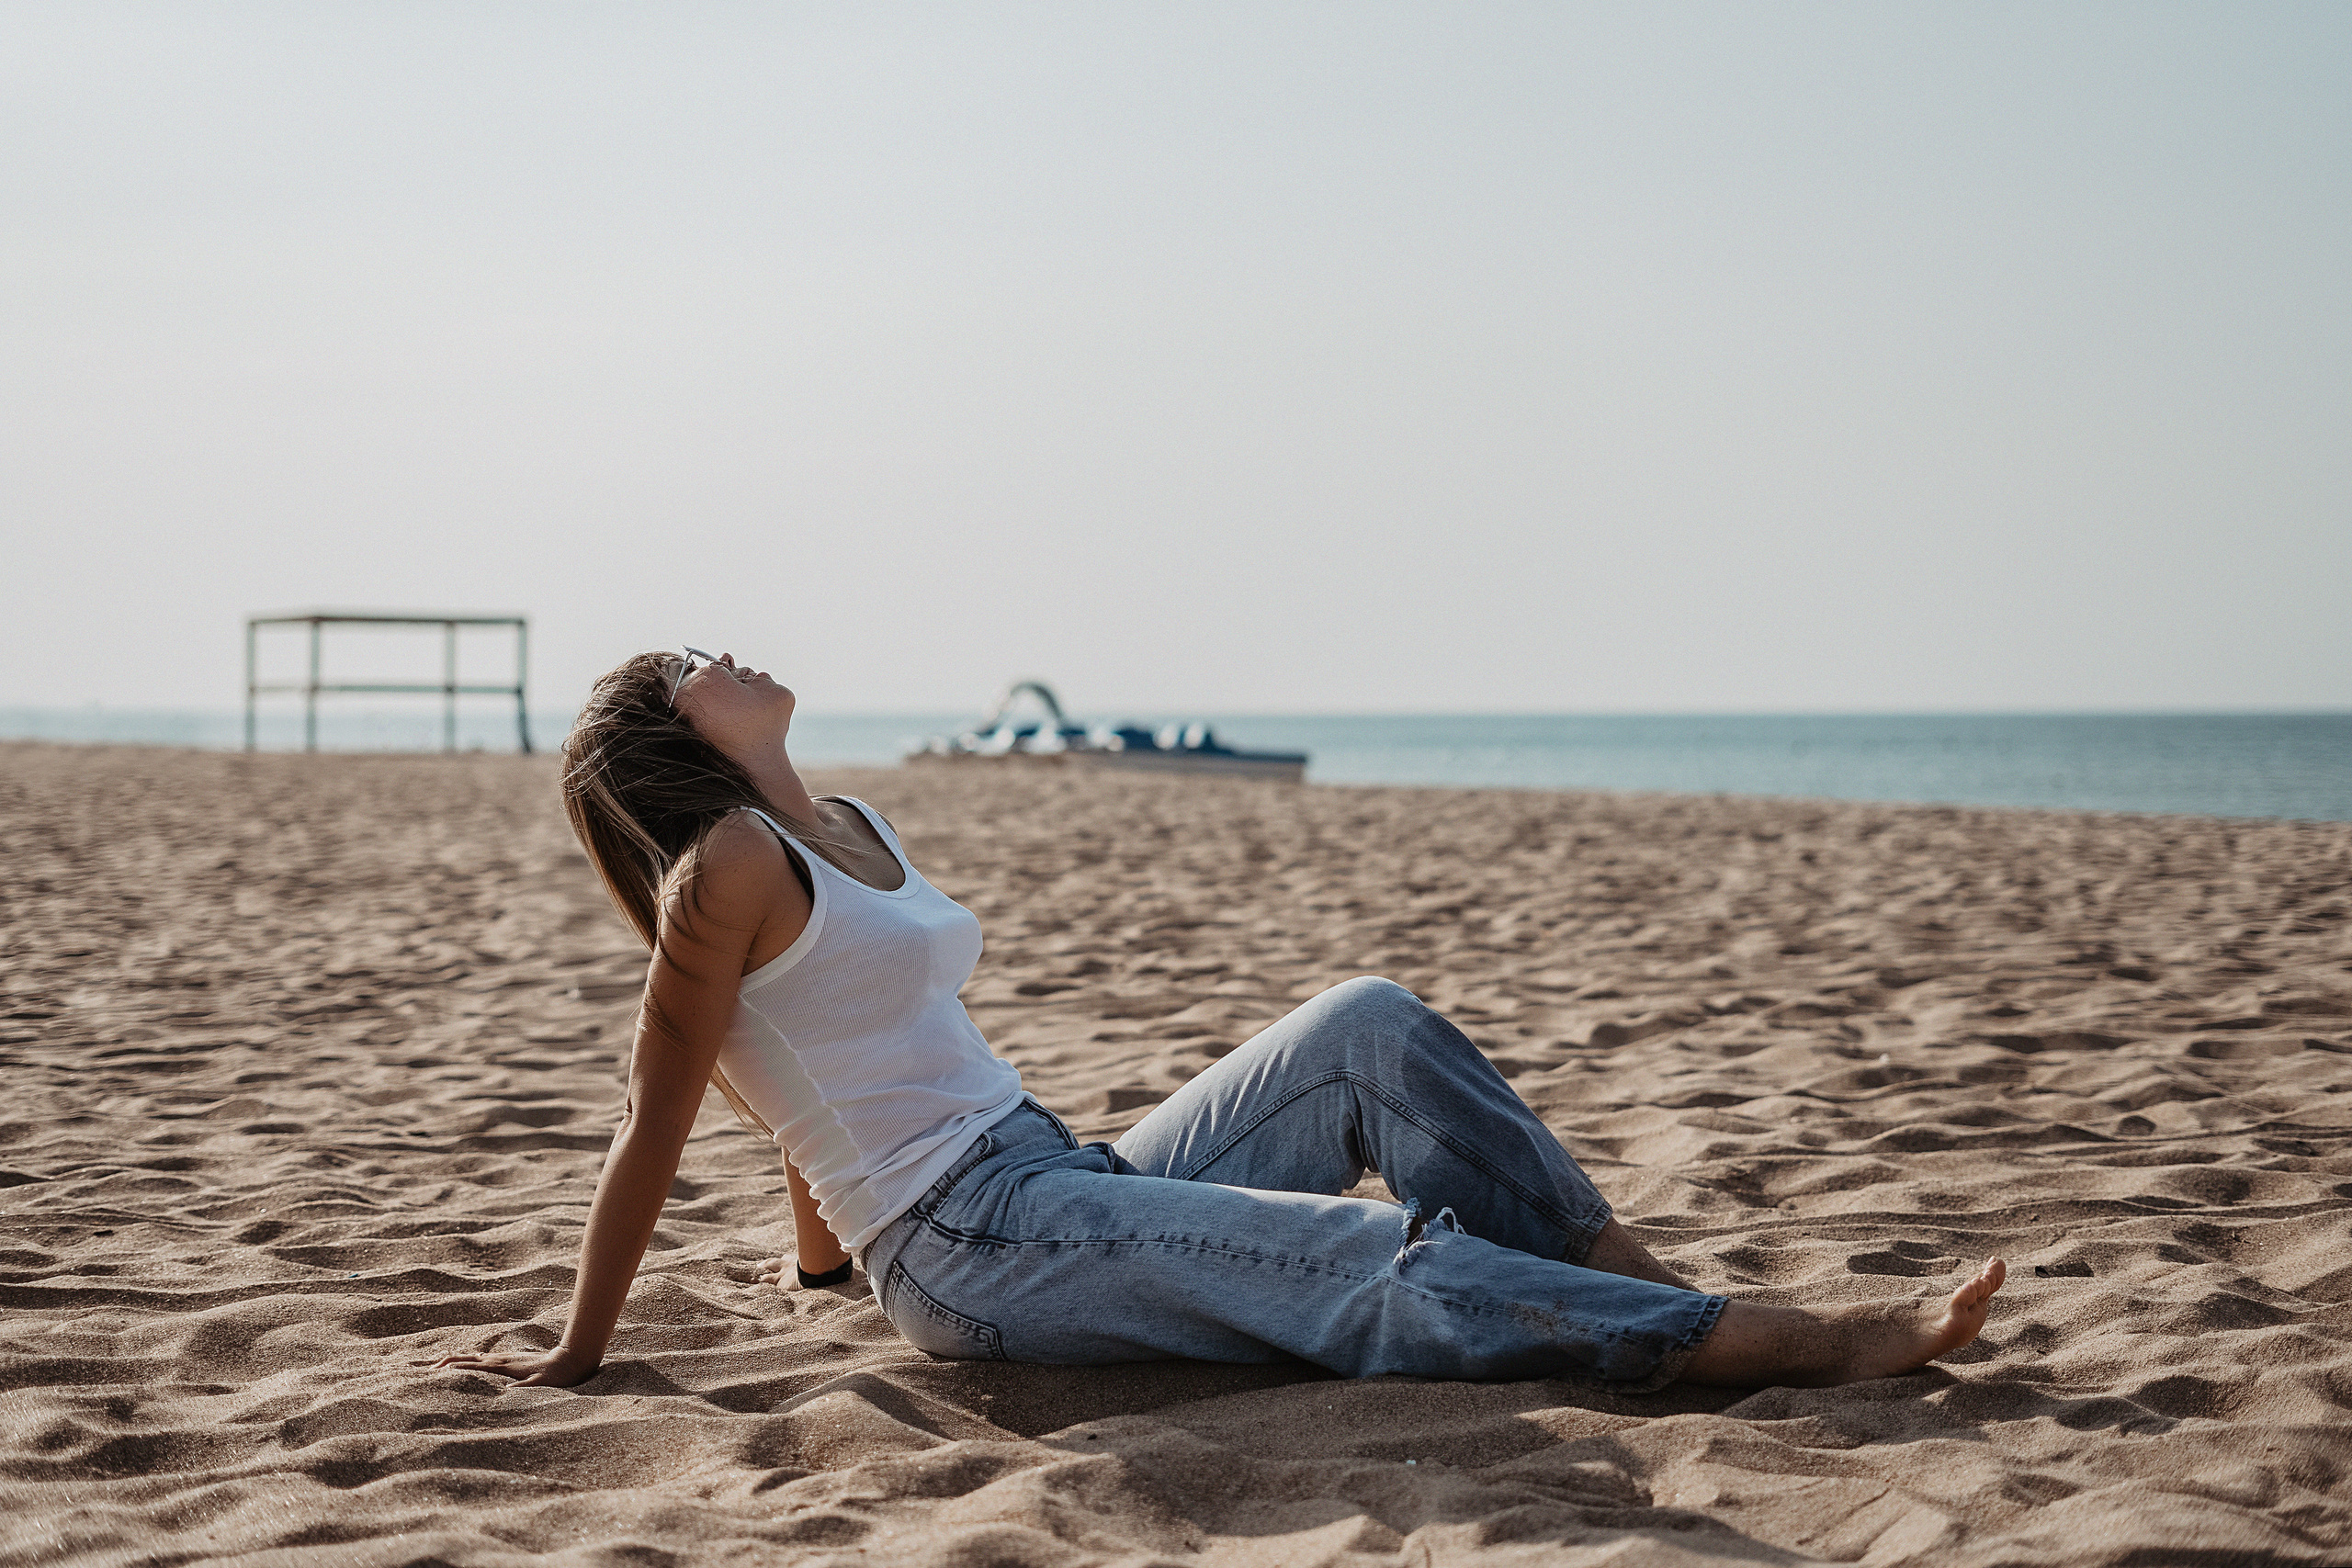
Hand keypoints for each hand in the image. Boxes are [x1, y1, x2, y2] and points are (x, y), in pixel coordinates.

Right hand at [425, 1342, 601, 1387]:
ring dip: (453, 1361)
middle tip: (422, 1372)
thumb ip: (522, 1389)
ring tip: (434, 1368)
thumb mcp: (538, 1387)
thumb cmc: (554, 1378)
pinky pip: (481, 1359)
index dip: (450, 1371)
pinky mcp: (508, 1359)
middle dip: (444, 1364)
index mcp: (501, 1367)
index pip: (470, 1367)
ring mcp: (503, 1358)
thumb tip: (504, 1392)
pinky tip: (463, 1365)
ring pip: (471, 1357)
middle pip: (465, 1359)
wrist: (570, 1361)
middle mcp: (499, 1359)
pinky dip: (466, 1361)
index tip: (430, 1376)